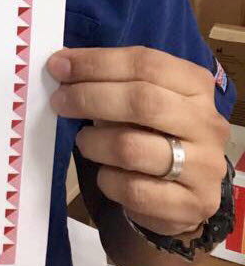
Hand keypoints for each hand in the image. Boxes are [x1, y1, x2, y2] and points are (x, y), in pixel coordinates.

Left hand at [47, 46, 229, 236]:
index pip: (146, 63)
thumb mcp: (139, 103)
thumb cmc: (152, 137)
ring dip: (94, 143)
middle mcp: (207, 123)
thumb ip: (110, 83)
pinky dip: (108, 181)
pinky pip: (132, 189)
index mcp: (196, 86)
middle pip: (142, 101)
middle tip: (59, 102)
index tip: (58, 66)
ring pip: (131, 148)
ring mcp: (204, 165)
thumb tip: (63, 67)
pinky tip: (106, 174)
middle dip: (89, 98)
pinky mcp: (192, 203)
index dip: (96, 62)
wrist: (182, 195)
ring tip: (85, 142)